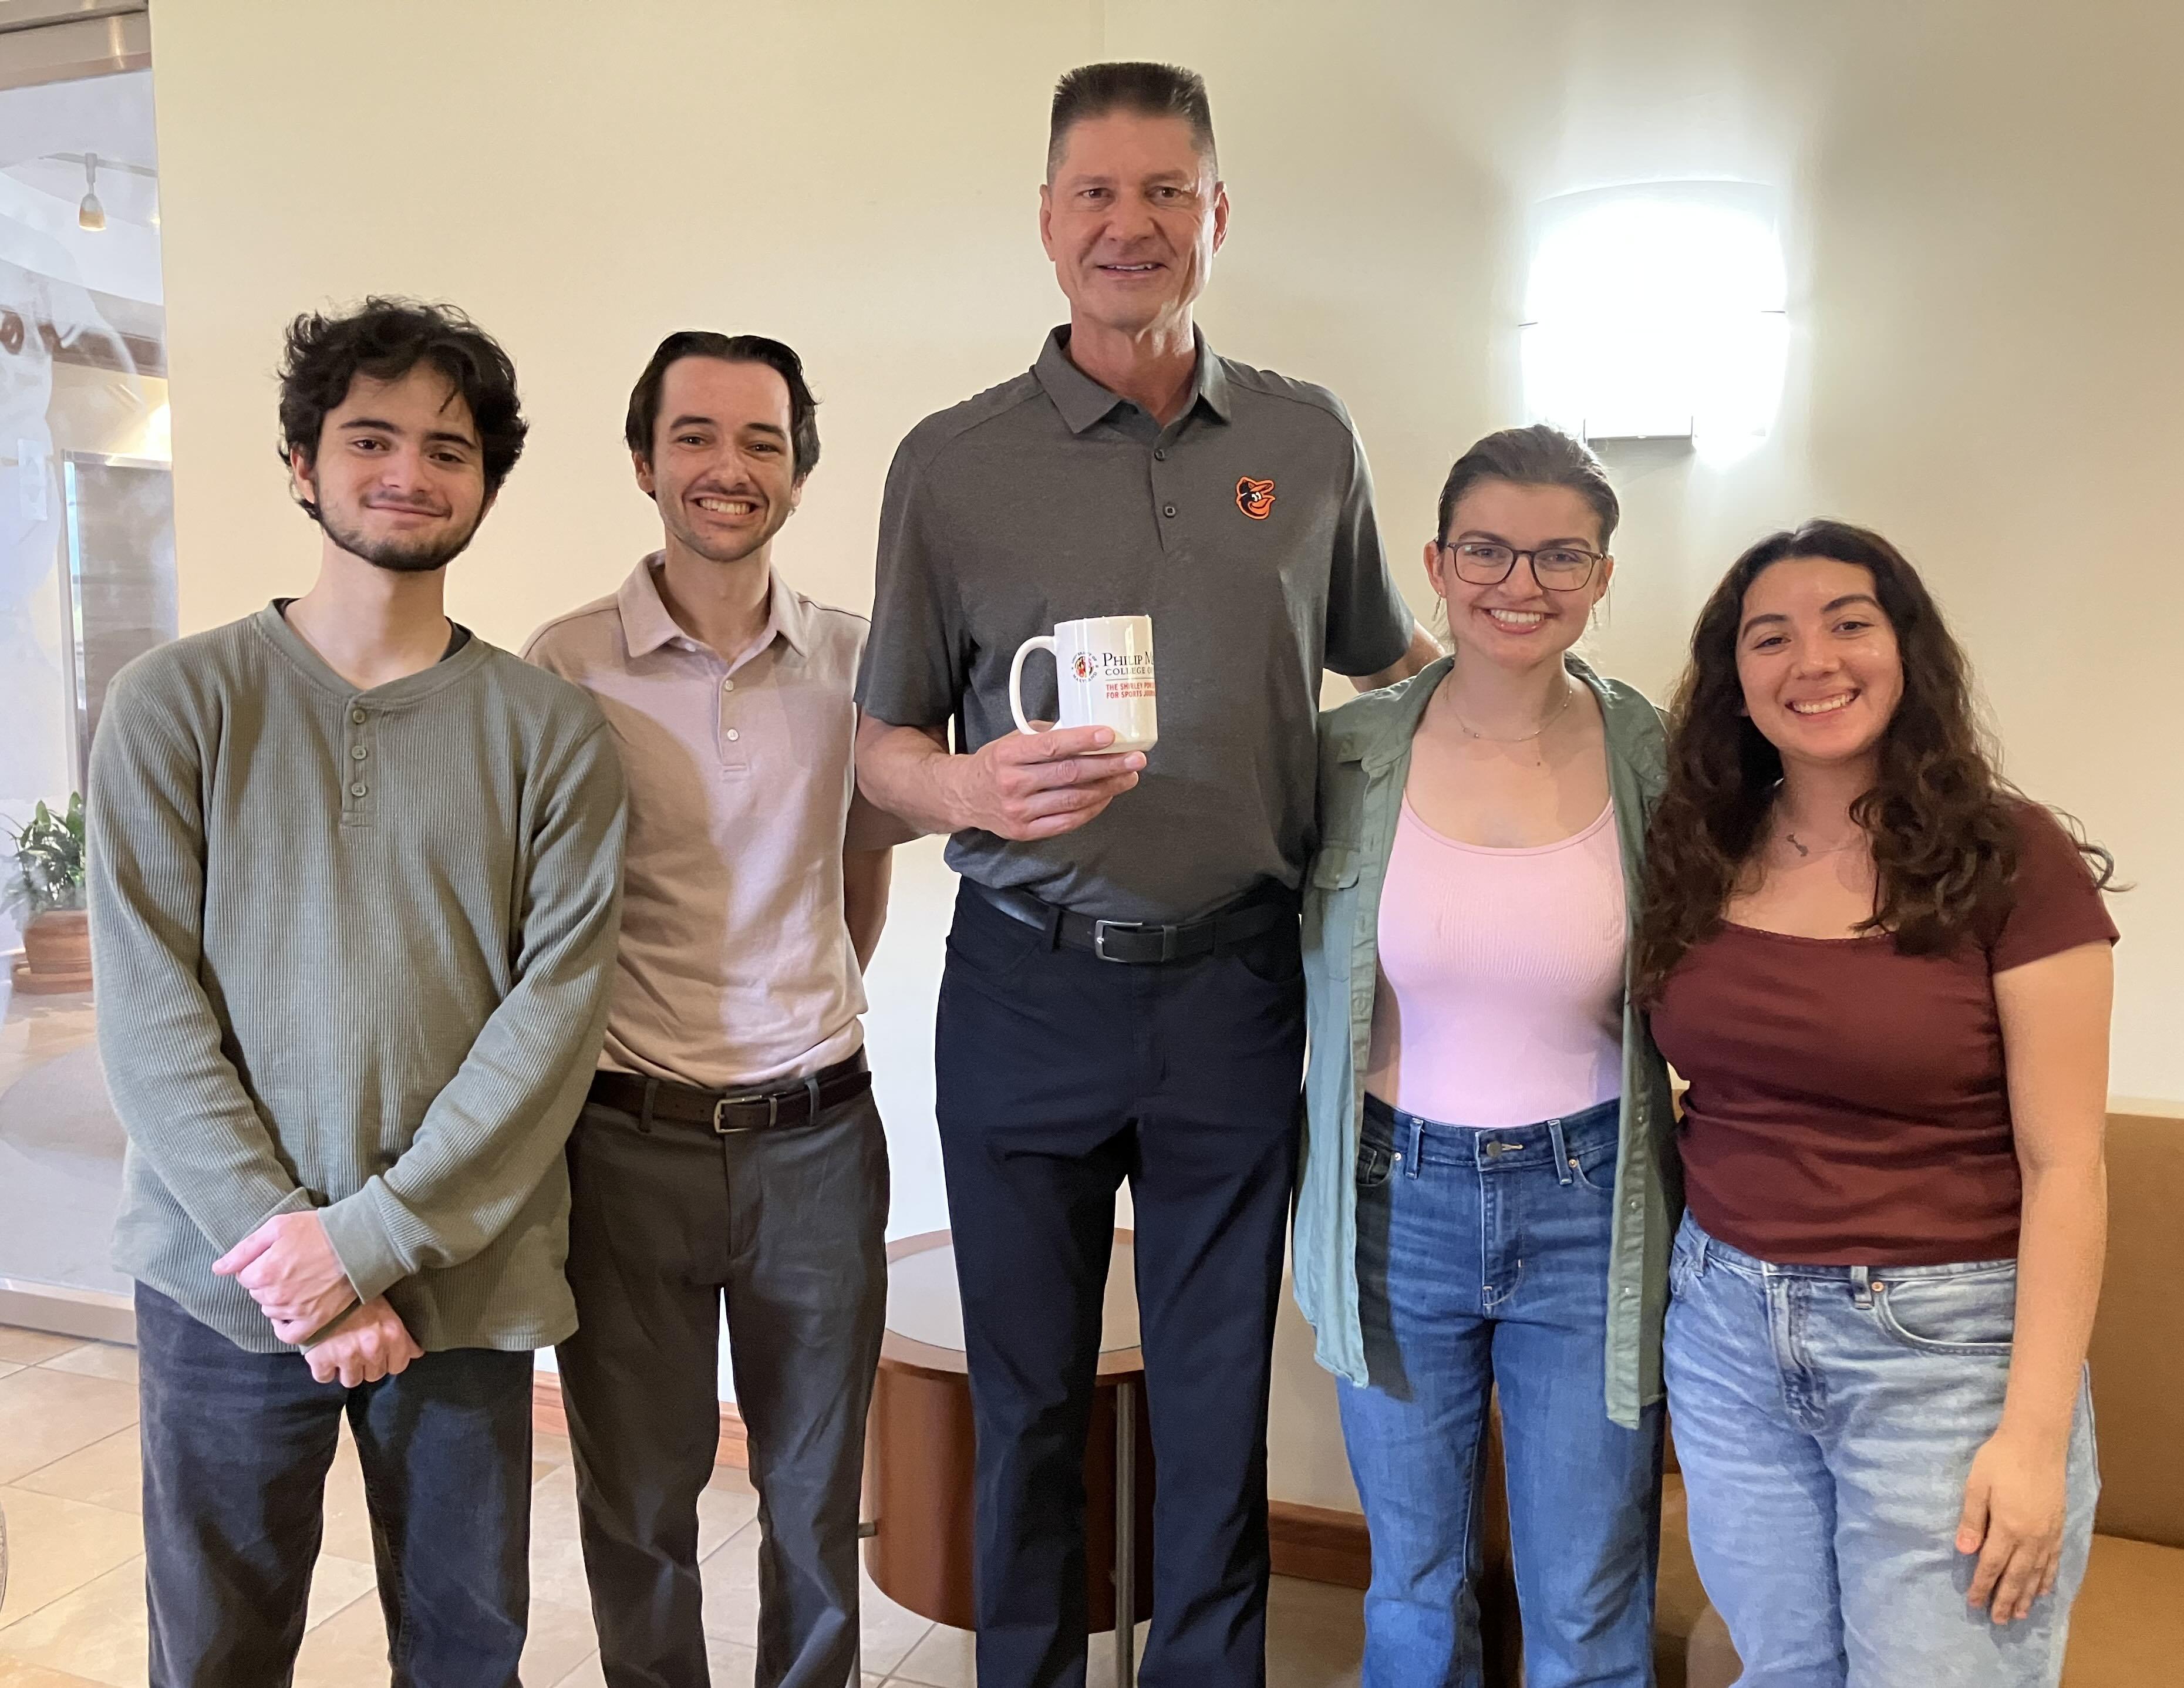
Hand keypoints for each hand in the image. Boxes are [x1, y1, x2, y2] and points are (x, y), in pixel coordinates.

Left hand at [213, 1210, 354, 1334]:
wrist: (359, 1242)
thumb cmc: (318, 1230)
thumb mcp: (277, 1227)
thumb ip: (244, 1250)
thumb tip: (218, 1269)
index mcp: (262, 1273)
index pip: (244, 1277)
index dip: (257, 1265)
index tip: (275, 1256)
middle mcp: (275, 1296)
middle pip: (257, 1294)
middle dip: (267, 1282)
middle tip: (290, 1266)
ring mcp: (295, 1311)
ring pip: (271, 1311)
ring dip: (278, 1300)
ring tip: (298, 1282)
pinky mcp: (314, 1321)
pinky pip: (289, 1334)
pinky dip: (286, 1326)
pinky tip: (292, 1312)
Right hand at [301, 1296, 422, 1386]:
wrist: (322, 1287)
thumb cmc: (357, 1296)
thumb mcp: (386, 1309)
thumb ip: (403, 1335)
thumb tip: (416, 1353)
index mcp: (392, 1334)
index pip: (398, 1366)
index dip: (388, 1361)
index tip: (380, 1353)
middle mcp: (372, 1348)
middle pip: (374, 1375)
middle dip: (367, 1365)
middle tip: (357, 1347)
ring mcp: (347, 1356)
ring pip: (351, 1380)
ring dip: (346, 1370)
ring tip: (341, 1351)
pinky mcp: (322, 1360)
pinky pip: (325, 1377)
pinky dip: (324, 1369)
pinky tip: (325, 1353)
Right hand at [950, 724, 1143, 840]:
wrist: (964, 796)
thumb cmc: (995, 764)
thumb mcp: (1012, 741)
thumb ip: (1045, 736)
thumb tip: (1086, 731)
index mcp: (1008, 755)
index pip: (1051, 746)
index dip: (1083, 740)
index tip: (1110, 735)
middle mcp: (1012, 784)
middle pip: (1070, 774)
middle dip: (1108, 766)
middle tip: (1135, 759)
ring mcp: (1019, 811)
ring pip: (1073, 799)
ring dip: (1107, 788)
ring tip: (1128, 777)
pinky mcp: (1026, 832)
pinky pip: (1068, 821)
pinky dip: (1092, 808)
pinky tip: (1106, 796)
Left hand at [1957, 1426, 2069, 1623]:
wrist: (2037, 1441)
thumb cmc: (2000, 1460)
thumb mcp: (1976, 1486)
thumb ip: (1972, 1520)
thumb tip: (1964, 1552)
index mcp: (2008, 1528)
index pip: (1992, 1565)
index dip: (1982, 1585)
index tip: (1974, 1603)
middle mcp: (2031, 1537)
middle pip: (2017, 1576)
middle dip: (2005, 1599)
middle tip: (1997, 1620)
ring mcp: (2048, 1534)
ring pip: (2037, 1573)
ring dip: (2027, 1596)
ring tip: (2019, 1614)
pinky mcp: (2058, 1526)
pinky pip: (2053, 1561)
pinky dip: (2047, 1579)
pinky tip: (2043, 1589)